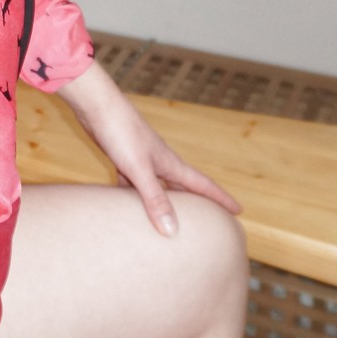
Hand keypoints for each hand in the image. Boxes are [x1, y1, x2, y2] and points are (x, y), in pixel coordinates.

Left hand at [56, 59, 241, 237]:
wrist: (97, 106)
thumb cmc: (121, 133)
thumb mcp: (139, 170)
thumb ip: (155, 199)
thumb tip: (172, 231)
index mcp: (170, 164)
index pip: (203, 184)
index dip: (221, 198)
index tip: (238, 211)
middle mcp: (160, 162)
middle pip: (184, 186)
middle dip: (197, 202)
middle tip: (211, 219)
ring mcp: (141, 159)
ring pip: (159, 185)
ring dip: (166, 200)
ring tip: (171, 217)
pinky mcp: (123, 157)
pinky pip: (133, 182)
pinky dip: (134, 194)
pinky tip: (126, 205)